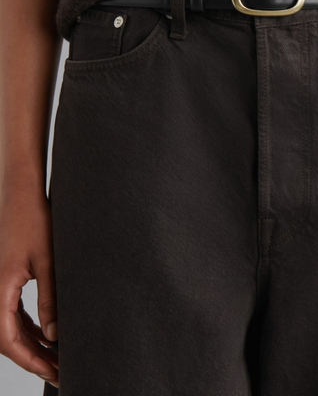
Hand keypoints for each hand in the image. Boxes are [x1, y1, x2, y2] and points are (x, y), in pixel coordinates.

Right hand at [0, 189, 58, 387]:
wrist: (22, 194)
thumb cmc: (34, 220)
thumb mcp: (48, 261)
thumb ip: (50, 299)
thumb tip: (55, 335)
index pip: (10, 341)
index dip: (32, 361)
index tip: (53, 373)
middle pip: (9, 339)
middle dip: (34, 358)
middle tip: (61, 371)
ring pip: (10, 328)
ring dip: (32, 344)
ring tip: (56, 358)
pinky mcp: (4, 280)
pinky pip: (12, 313)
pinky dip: (28, 327)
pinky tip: (46, 334)